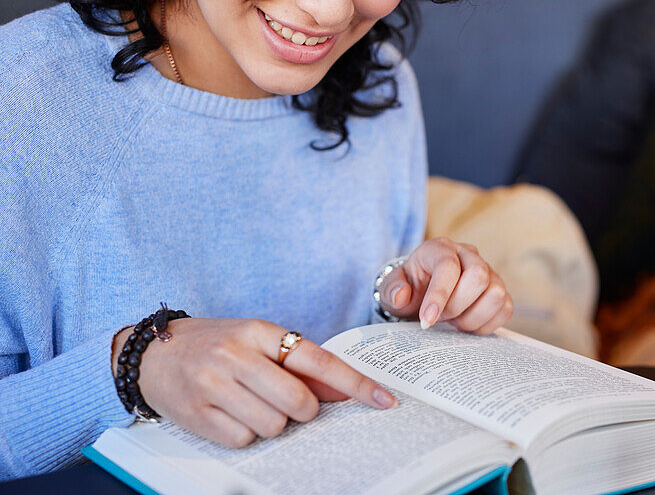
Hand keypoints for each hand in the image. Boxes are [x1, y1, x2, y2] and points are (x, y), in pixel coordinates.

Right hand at [112, 317, 395, 447]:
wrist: (152, 353)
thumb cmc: (217, 346)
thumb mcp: (258, 342)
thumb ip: (300, 364)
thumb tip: (344, 390)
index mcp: (260, 332)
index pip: (319, 361)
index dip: (356, 384)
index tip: (385, 400)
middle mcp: (237, 355)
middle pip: (299, 402)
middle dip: (304, 411)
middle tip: (288, 402)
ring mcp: (214, 384)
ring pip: (274, 425)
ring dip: (272, 422)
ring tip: (251, 403)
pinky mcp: (196, 414)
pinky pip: (244, 439)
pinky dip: (245, 433)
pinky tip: (230, 414)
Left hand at [376, 237, 512, 333]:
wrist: (424, 294)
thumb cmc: (411, 289)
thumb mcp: (392, 289)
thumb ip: (391, 290)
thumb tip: (401, 295)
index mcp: (440, 248)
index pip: (448, 266)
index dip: (439, 295)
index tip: (426, 321)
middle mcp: (468, 255)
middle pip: (479, 276)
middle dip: (457, 306)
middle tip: (440, 318)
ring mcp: (489, 272)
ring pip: (496, 294)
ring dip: (472, 317)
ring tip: (453, 321)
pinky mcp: (500, 291)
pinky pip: (505, 309)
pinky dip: (485, 324)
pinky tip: (466, 325)